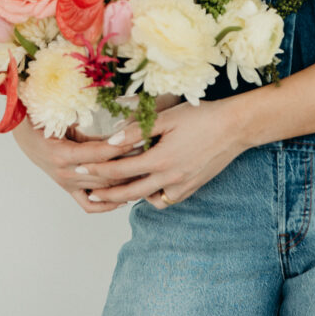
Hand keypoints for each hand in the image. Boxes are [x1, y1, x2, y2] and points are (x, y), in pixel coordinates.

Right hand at [11, 92, 182, 213]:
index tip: (141, 139)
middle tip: (151, 155)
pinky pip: (88, 204)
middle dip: (130, 165)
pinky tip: (124, 198)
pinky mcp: (67, 188)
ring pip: (101, 189)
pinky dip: (106, 204)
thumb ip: (90, 132)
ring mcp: (66, 184)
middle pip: (105, 174)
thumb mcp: (64, 119)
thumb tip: (120, 135)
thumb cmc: (43, 118)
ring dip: (124, 182)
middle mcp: (65, 173)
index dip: (122, 147)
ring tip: (145, 174)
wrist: (23, 132)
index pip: (100, 153)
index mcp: (63, 154)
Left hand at [72, 97, 246, 210]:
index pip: (120, 169)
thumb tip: (111, 142)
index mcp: (160, 159)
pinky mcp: (192, 188)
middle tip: (88, 193)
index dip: (98, 170)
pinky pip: (166, 199)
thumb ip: (138, 131)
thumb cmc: (201, 116)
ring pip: (147, 199)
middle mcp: (169, 178)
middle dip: (106, 194)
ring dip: (129, 196)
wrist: (235, 127)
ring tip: (115, 189)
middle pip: (129, 192)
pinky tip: (148, 185)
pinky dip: (153, 195)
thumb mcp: (167, 117)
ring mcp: (182, 186)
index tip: (79, 168)